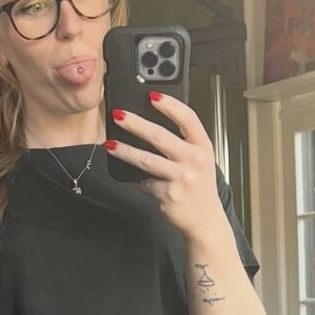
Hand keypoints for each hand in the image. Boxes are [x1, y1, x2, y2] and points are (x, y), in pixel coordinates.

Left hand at [106, 93, 224, 240]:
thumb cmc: (200, 187)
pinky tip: (137, 181)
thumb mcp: (200, 160)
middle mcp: (194, 160)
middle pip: (160, 136)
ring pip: (146, 160)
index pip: (188, 119)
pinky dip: (139, 182)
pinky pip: (145, 183)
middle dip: (135, 124)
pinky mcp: (168, 194)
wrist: (205, 219)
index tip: (152, 96)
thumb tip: (153, 122)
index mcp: (202, 147)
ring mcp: (181, 178)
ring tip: (110, 145)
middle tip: (119, 115)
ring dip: (125, 151)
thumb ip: (184, 142)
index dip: (170, 105)